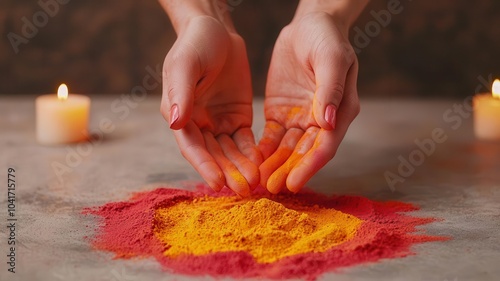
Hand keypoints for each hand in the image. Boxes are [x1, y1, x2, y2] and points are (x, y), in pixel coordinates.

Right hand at [161, 16, 261, 196]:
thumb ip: (181, 92)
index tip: (217, 183)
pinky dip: (251, 153)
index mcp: (179, 113)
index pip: (191, 146)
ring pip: (229, 152)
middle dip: (227, 173)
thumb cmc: (195, 43)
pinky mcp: (238, 118)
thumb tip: (175, 122)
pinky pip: (245, 140)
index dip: (203, 165)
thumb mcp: (185, 63)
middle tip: (243, 190)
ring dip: (240, 167)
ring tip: (255, 182)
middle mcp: (198, 123)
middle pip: (213, 154)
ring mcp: (218, 122)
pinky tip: (261, 164)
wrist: (217, 29)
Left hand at [259, 12, 359, 193]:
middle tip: (272, 189)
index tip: (294, 183)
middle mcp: (321, 120)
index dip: (310, 166)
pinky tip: (253, 162)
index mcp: (340, 110)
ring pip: (287, 149)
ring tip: (260, 182)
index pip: (325, 145)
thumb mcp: (331, 58)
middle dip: (289, 171)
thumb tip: (328, 123)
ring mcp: (300, 118)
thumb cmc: (326, 38)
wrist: (309, 24)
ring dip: (275, 165)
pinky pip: (272, 137)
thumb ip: (330, 90)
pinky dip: (264, 150)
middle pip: (305, 152)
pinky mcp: (281, 113)